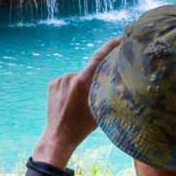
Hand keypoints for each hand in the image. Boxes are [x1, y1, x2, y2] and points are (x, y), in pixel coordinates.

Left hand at [33, 38, 116, 167]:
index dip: (109, 47)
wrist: (58, 136)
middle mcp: (69, 77)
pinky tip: (71, 101)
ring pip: (77, 77)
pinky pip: (67, 81)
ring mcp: (59, 80)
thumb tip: (122, 84)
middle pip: (88, 72)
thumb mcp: (100, 110)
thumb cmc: (81, 127)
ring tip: (79, 103)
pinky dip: (72, 88)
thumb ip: (109, 94)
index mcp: (81, 82)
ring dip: (82, 85)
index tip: (119, 39)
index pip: (98, 58)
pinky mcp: (52, 83)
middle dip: (94, 80)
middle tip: (94, 96)